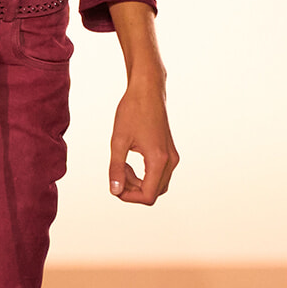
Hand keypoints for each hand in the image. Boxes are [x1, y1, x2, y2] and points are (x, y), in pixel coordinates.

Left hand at [109, 80, 177, 204]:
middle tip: (117, 172)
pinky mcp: (169, 152)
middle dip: (132, 189)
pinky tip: (129, 161)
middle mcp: (170, 161)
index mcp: (158, 159)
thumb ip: (116, 168)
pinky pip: (159, 174)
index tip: (114, 184)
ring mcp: (172, 156)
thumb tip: (115, 191)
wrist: (147, 90)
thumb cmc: (132, 111)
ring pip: (157, 185)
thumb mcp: (118, 140)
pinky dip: (144, 175)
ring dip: (138, 183)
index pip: (148, 196)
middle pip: (153, 193)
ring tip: (121, 165)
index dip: (128, 196)